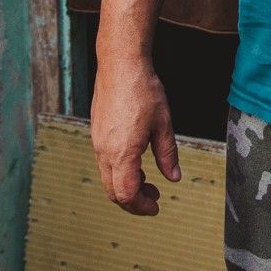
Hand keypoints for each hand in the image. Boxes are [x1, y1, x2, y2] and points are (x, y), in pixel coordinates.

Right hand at [90, 58, 182, 215]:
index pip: (126, 194)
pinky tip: (136, 160)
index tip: (156, 206)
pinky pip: (104, 162)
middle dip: (133, 201)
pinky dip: (119, 170)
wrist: (120, 64)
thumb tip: (174, 177)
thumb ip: (167, 154)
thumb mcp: (163, 124)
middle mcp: (104, 151)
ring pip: (107, 177)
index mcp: (122, 153)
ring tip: (148, 179)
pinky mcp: (96, 132)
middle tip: (154, 197)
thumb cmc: (143, 90)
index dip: (141, 206)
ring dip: (126, 185)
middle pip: (113, 191)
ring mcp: (97, 142)